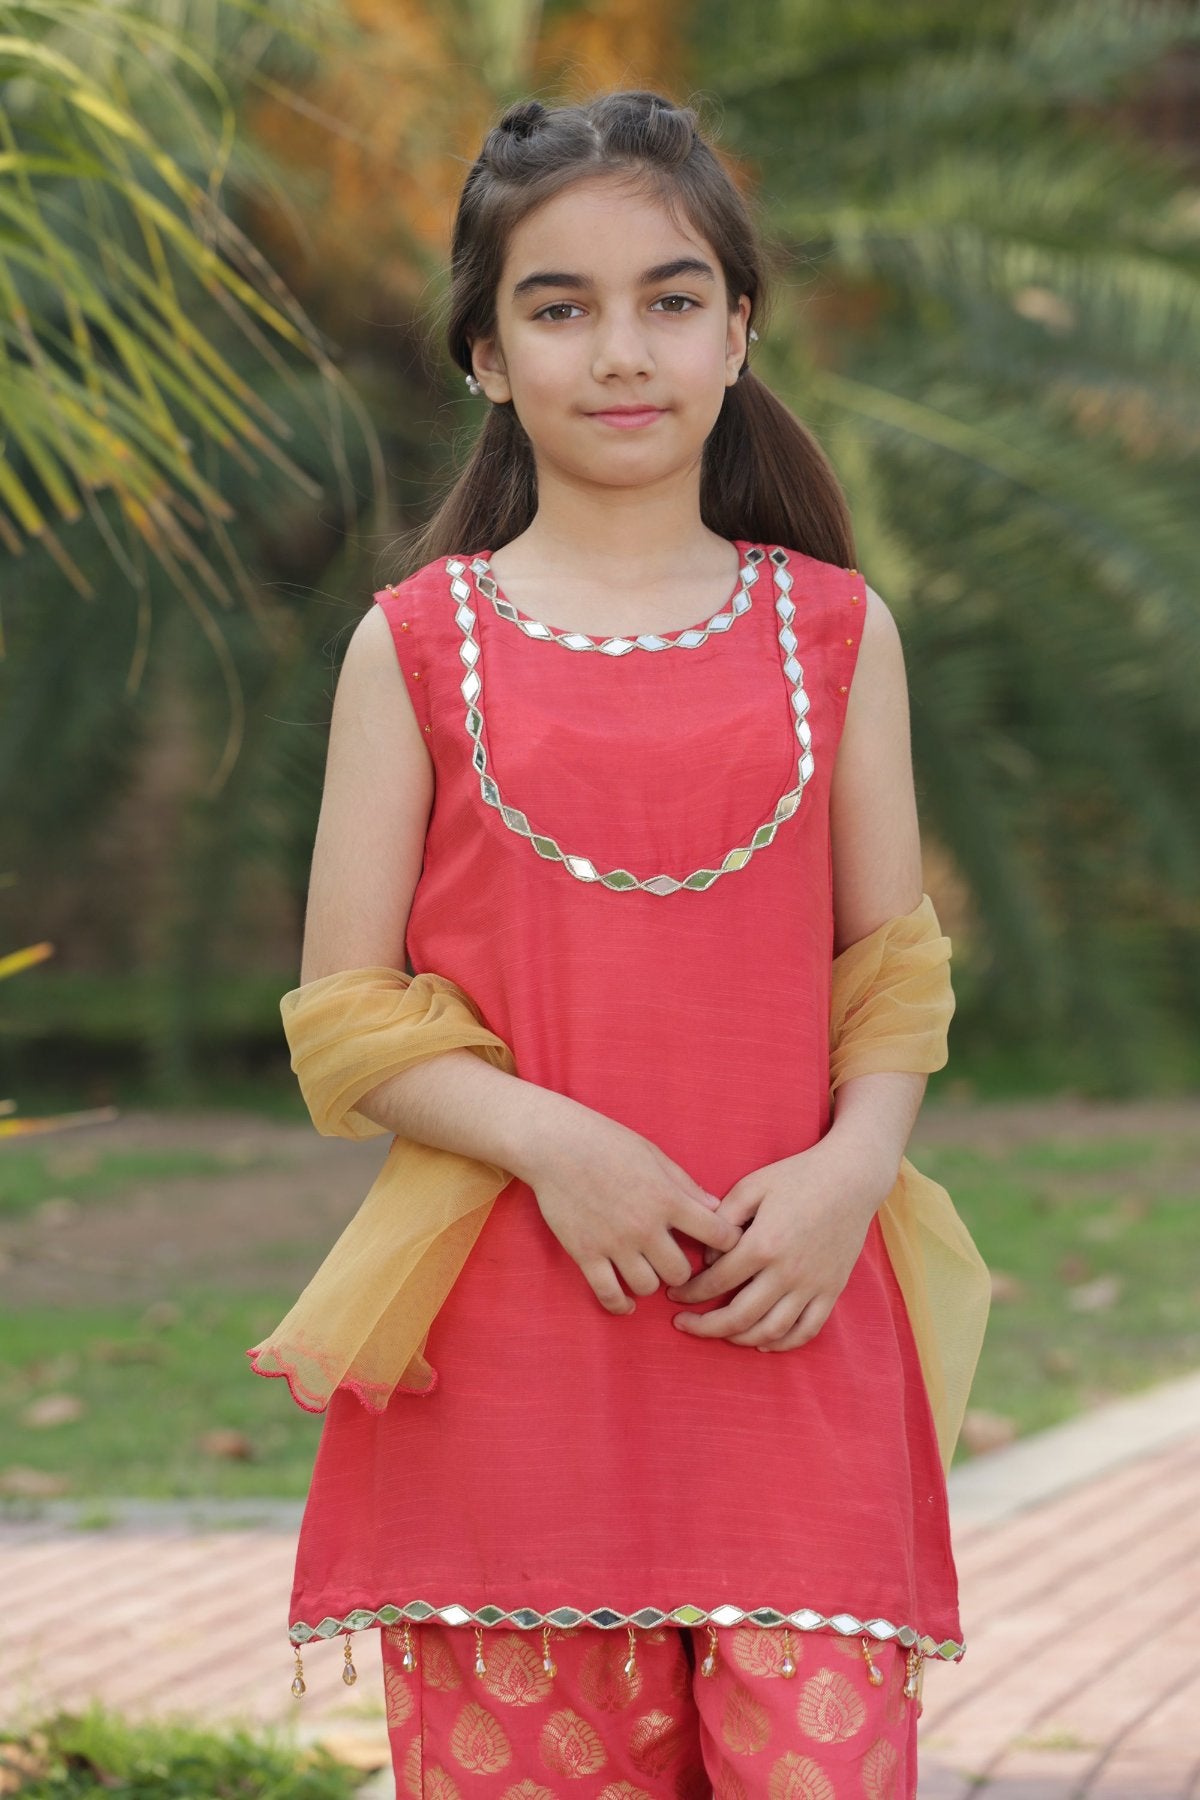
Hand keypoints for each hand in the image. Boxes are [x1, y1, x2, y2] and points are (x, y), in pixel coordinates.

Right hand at [522, 1107, 742, 1316]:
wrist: (554, 1144)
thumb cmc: (607, 1142)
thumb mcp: (654, 1155)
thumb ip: (685, 1185)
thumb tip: (715, 1207)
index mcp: (668, 1198)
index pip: (718, 1235)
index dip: (727, 1242)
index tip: (719, 1243)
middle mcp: (645, 1226)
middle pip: (680, 1272)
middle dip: (682, 1269)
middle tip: (672, 1259)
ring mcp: (614, 1243)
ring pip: (648, 1286)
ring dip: (650, 1281)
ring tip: (645, 1269)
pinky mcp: (585, 1254)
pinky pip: (609, 1294)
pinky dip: (620, 1304)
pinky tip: (625, 1301)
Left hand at [664, 1135, 891, 1349]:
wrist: (852, 1178)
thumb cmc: (797, 1176)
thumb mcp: (752, 1186)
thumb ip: (723, 1219)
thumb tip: (707, 1256)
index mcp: (762, 1244)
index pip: (716, 1282)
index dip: (690, 1293)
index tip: (674, 1296)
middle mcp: (787, 1272)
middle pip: (739, 1316)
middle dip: (705, 1326)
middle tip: (684, 1324)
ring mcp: (812, 1285)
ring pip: (771, 1330)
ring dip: (740, 1339)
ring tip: (721, 1334)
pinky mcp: (832, 1290)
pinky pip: (807, 1330)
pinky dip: (783, 1343)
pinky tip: (764, 1343)